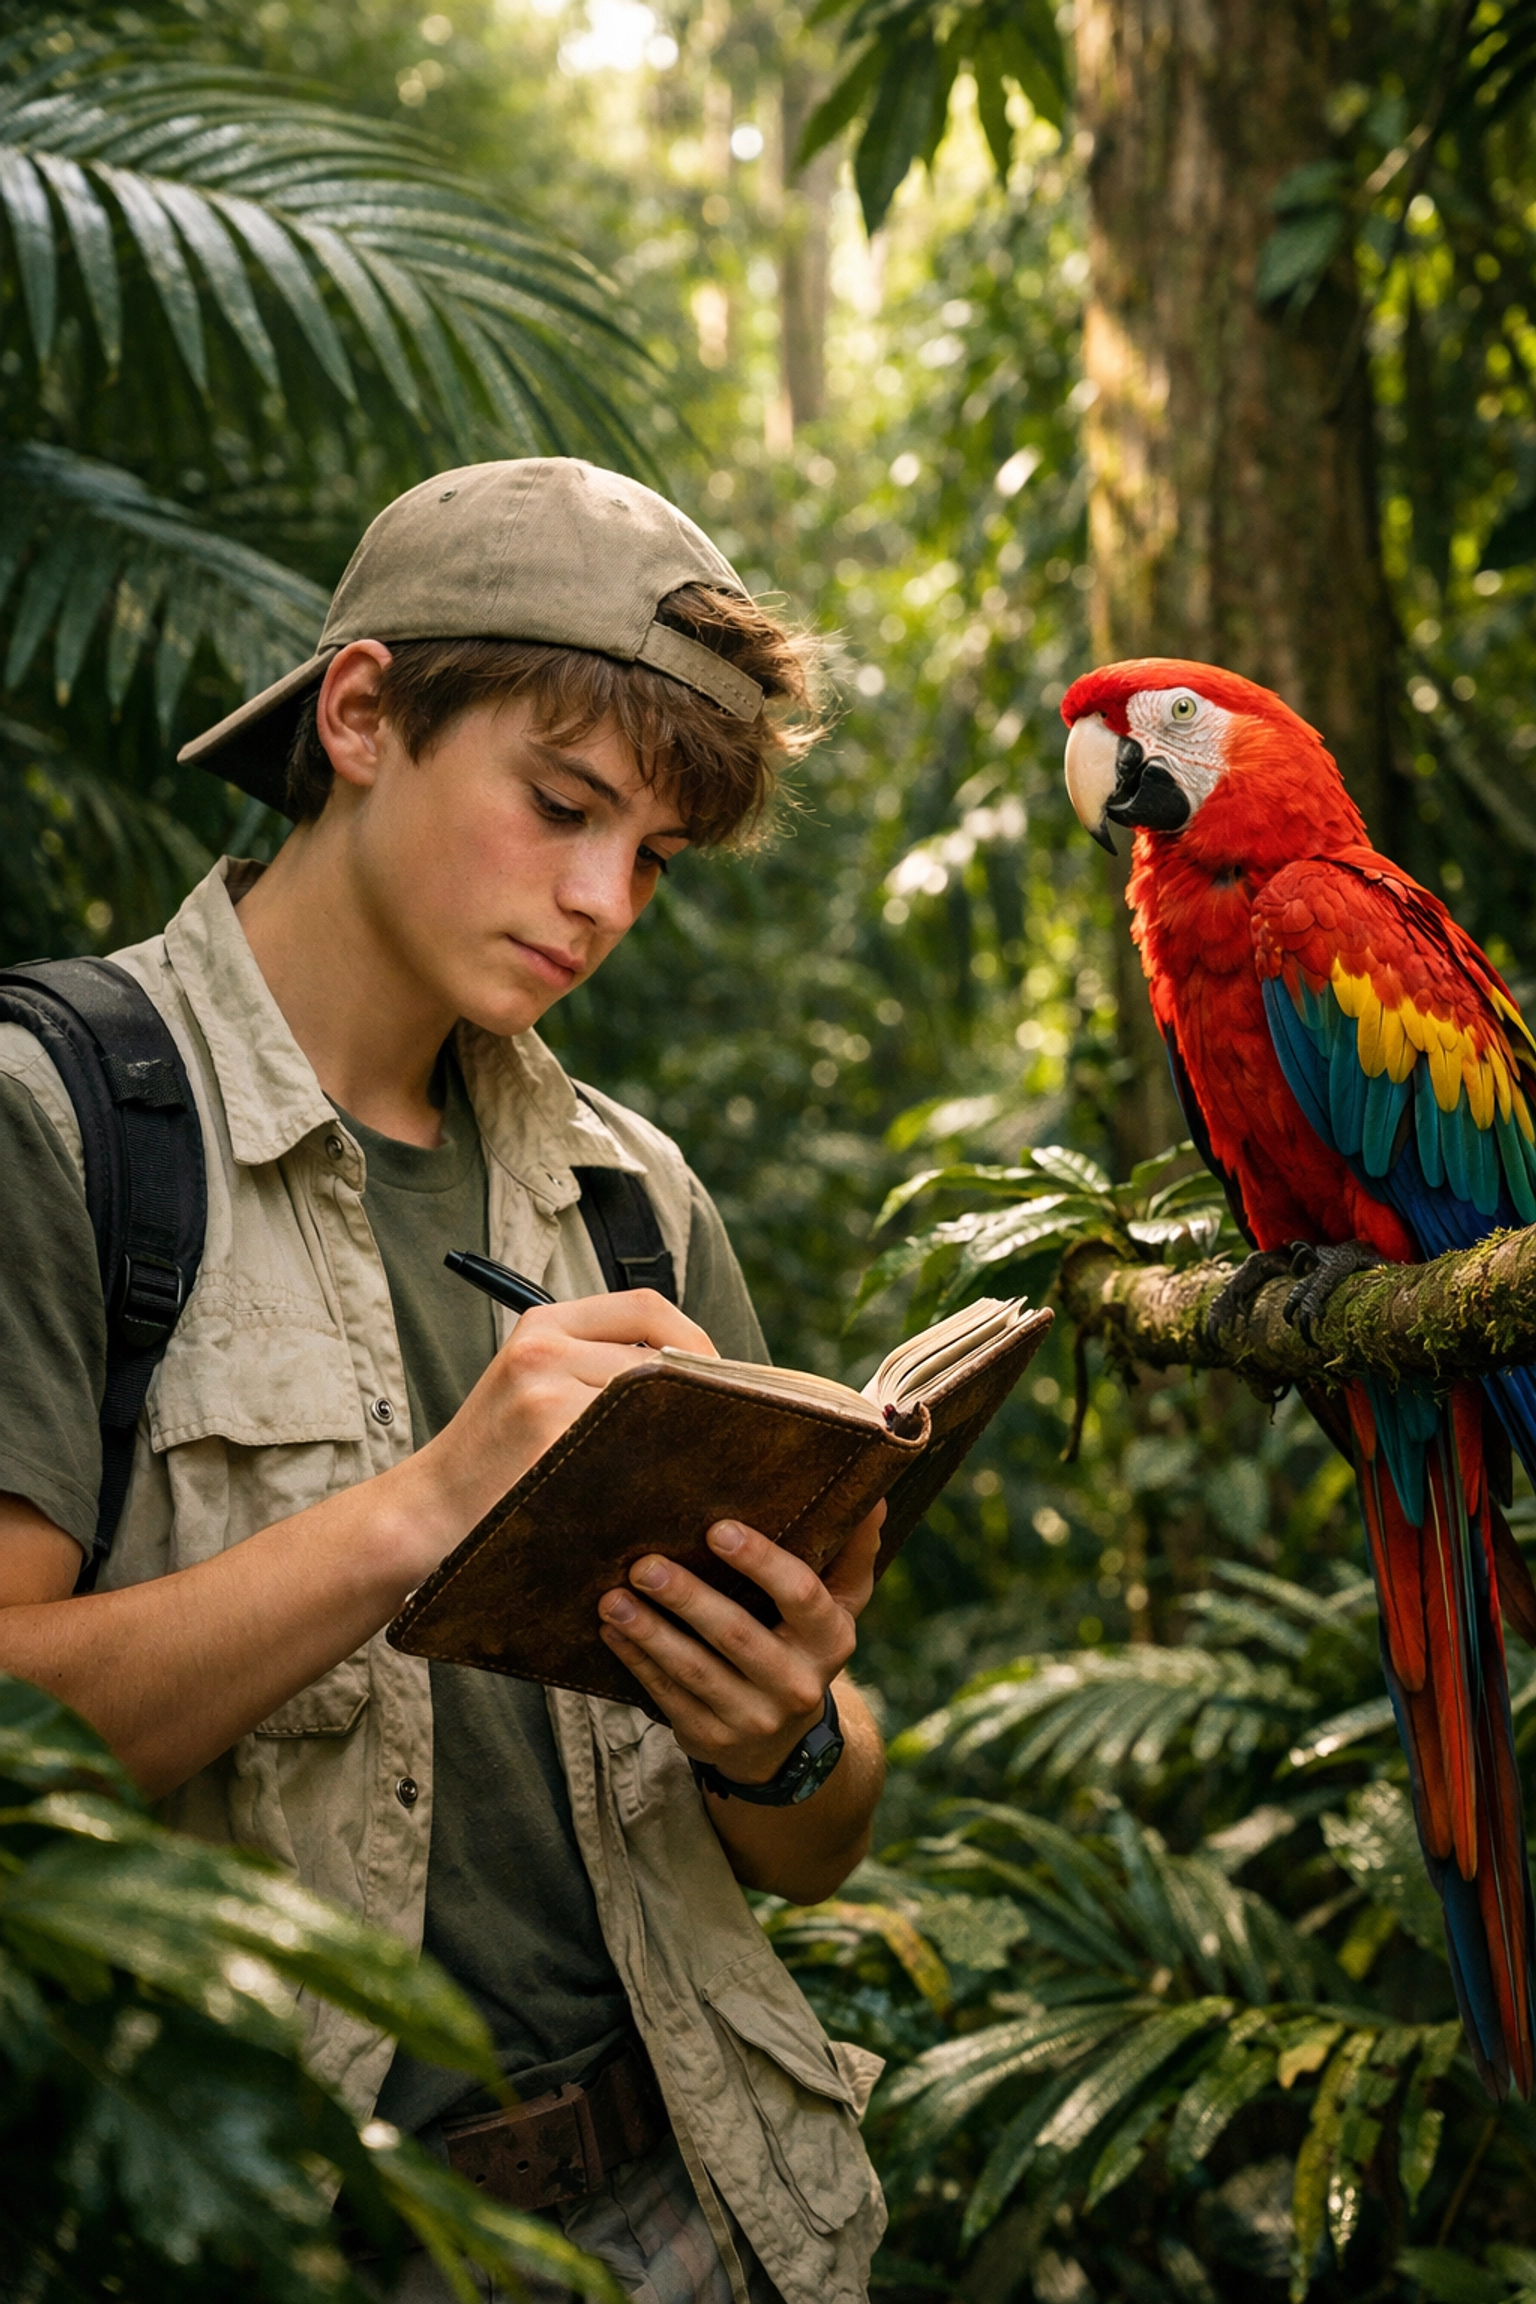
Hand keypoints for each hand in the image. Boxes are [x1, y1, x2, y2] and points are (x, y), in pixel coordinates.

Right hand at [412, 1291, 716, 1578]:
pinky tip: (658, 1490)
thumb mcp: (533, 1380)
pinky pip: (628, 1449)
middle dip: (694, 1395)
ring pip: (649, 1405)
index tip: (717, 1375)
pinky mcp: (548, 1444)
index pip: (646, 1305)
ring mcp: (544, 1396)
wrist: (430, 1509)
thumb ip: (599, 1362)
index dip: (694, 1338)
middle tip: (719, 1429)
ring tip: (692, 1462)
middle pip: (656, 1358)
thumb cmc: (496, 1453)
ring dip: (677, 1435)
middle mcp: (542, 1348)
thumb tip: (702, 1372)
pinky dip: (651, 1468)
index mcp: (543, 1323)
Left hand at [596, 1504, 884, 1785]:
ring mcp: (753, 1717)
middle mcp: (798, 1683)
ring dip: (649, 1632)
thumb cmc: (804, 1642)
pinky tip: (611, 1631)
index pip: (802, 1595)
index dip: (761, 1561)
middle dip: (687, 1598)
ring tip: (613, 1599)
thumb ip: (851, 1551)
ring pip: (695, 1671)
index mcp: (831, 1639)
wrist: (784, 1742)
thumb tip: (872, 1496)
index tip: (717, 1528)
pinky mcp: (711, 1738)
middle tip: (643, 1564)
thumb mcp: (838, 1604)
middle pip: (737, 1635)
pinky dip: (635, 1661)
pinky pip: (667, 1696)